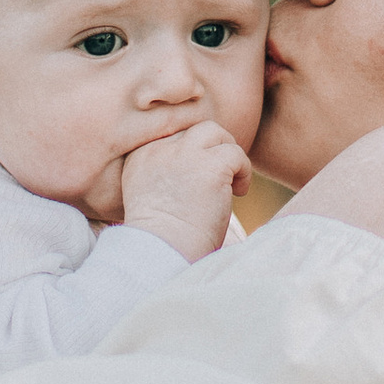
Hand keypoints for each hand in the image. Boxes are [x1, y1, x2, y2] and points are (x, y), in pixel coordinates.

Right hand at [119, 117, 251, 261]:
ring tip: (230, 182)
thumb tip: (198, 172)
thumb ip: (166, 177)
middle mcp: (159, 149)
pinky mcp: (210, 167)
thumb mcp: (151, 199)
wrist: (163, 254)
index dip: (190, 153)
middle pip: (191, 129)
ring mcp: (184, 154)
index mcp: (140, 157)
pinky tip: (238, 193)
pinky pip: (236, 154)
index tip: (198, 177)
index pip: (171, 135)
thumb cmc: (161, 240)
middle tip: (218, 175)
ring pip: (214, 132)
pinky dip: (243, 172)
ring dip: (226, 153)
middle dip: (209, 147)